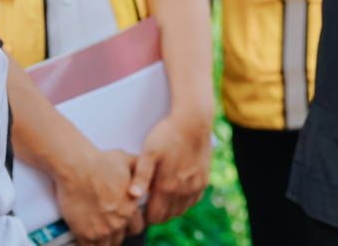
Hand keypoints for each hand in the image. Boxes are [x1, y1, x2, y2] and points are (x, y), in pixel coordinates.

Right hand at [52, 145, 141, 245]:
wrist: (76, 167)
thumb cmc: (100, 161)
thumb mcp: (128, 161)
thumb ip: (141, 172)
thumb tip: (150, 176)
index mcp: (130, 208)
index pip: (138, 227)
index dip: (130, 224)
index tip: (123, 220)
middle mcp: (118, 222)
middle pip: (122, 238)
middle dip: (117, 233)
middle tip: (107, 224)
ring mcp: (101, 230)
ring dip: (103, 240)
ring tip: (97, 231)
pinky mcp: (84, 234)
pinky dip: (89, 244)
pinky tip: (86, 238)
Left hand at [130, 111, 211, 225]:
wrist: (194, 121)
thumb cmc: (167, 134)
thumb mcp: (149, 151)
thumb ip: (141, 176)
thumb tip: (133, 196)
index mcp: (167, 187)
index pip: (154, 217)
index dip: (144, 216)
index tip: (138, 207)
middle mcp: (183, 191)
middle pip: (167, 217)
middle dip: (156, 214)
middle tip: (147, 201)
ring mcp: (195, 187)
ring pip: (180, 211)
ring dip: (169, 208)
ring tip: (159, 196)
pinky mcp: (204, 181)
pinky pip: (192, 201)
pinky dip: (183, 202)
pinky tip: (175, 191)